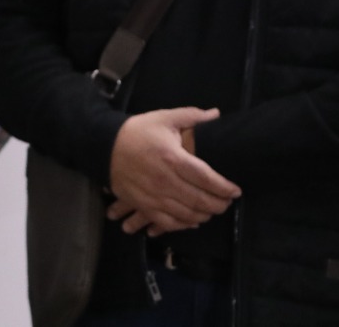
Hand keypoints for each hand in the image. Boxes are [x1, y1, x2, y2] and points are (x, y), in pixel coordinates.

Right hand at [108, 107, 239, 235]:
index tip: (236, 190)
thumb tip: (216, 113)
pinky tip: (193, 220)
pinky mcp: (142, 205)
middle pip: (200, 200)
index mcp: (172, 158)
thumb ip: (192, 116)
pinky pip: (168, 223)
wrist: (103, 145)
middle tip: (226, 202)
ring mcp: (153, 196)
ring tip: (212, 210)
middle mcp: (164, 180)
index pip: (207, 179)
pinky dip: (184, 225)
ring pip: (187, 214)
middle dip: (219, 204)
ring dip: (204, 215)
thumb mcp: (163, 118)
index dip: (225, 187)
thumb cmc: (137, 132)